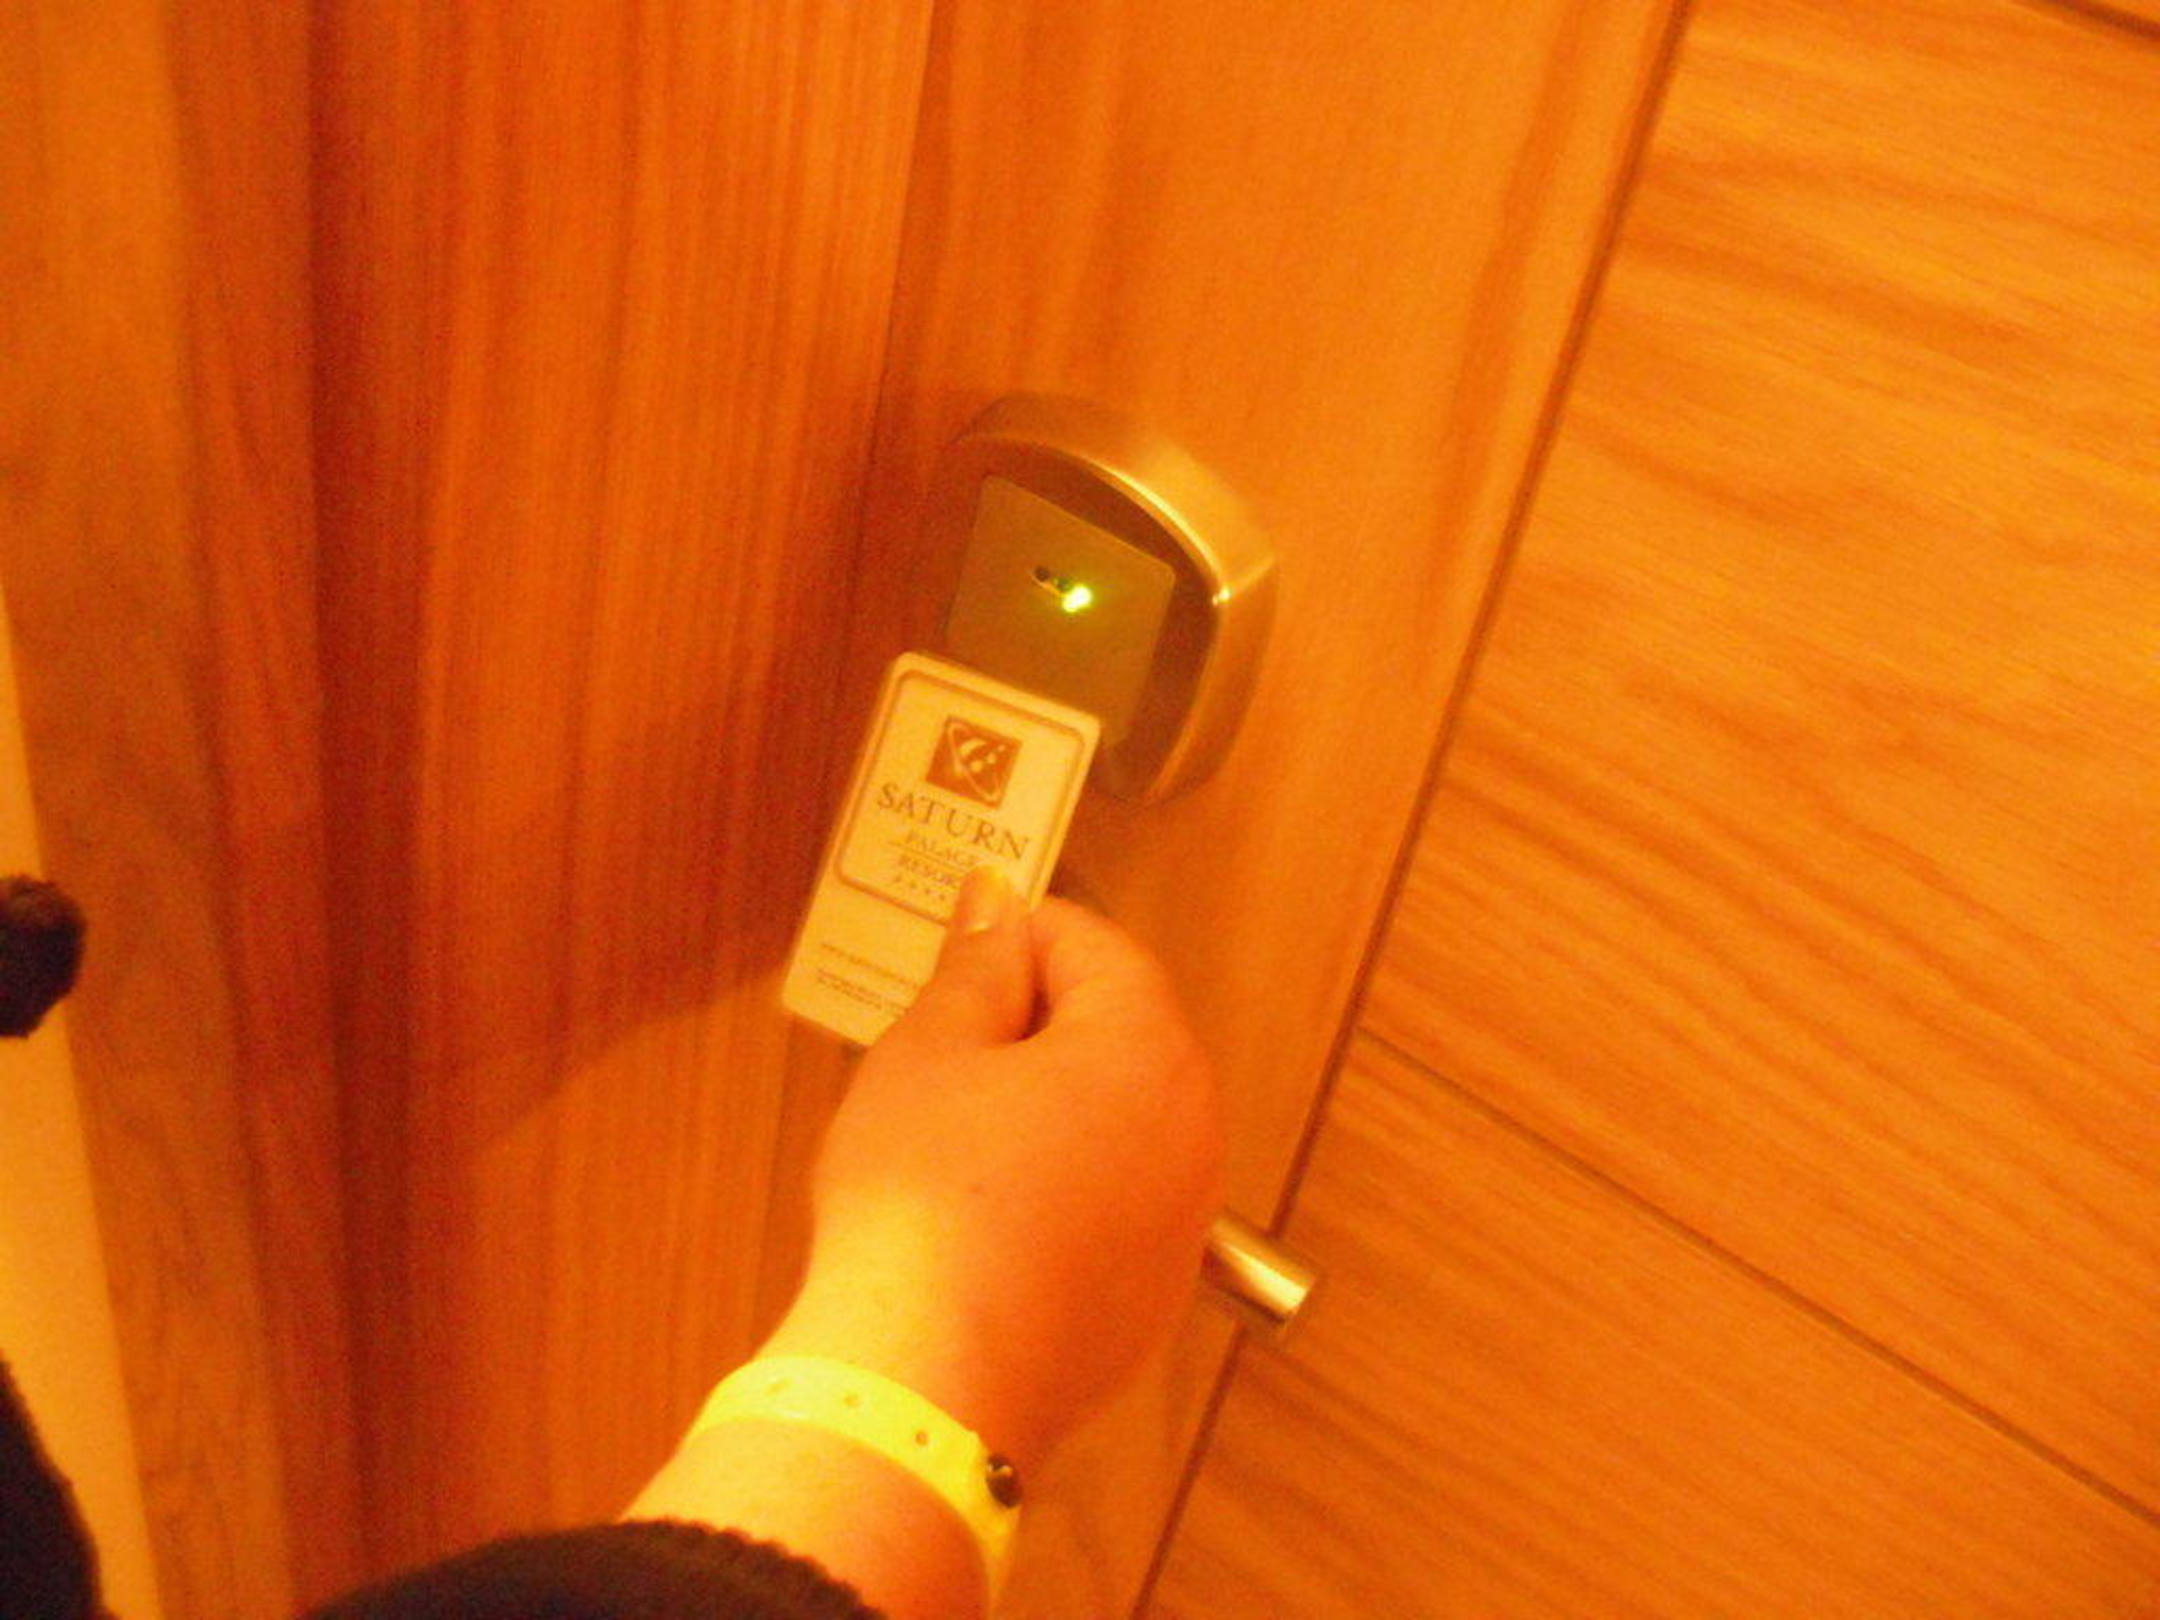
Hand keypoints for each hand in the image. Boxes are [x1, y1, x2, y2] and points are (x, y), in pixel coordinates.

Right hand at [766, 866, 1225, 1470]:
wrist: (931, 1380)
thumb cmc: (924, 1200)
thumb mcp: (928, 1053)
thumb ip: (975, 969)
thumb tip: (998, 906)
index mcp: (1149, 1049)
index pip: (1098, 948)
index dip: (1019, 936)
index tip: (958, 953)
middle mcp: (1193, 1130)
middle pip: (1121, 1033)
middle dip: (1036, 1024)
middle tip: (942, 1048)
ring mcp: (1183, 1222)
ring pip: (1119, 1122)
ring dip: (1049, 1107)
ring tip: (952, 1137)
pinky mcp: (1154, 1299)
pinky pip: (1114, 1206)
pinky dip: (1062, 1189)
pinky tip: (984, 1216)